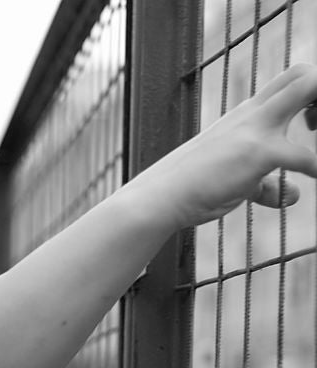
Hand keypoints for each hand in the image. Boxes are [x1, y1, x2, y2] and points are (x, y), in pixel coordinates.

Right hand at [128, 62, 316, 229]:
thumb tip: (294, 195)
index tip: (312, 126)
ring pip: (310, 86)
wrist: (162, 196)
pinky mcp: (259, 153)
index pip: (290, 82)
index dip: (313, 98)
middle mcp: (254, 114)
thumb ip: (268, 185)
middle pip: (303, 74)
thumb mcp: (238, 181)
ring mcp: (257, 130)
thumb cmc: (193, 188)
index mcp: (247, 115)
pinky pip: (306, 155)